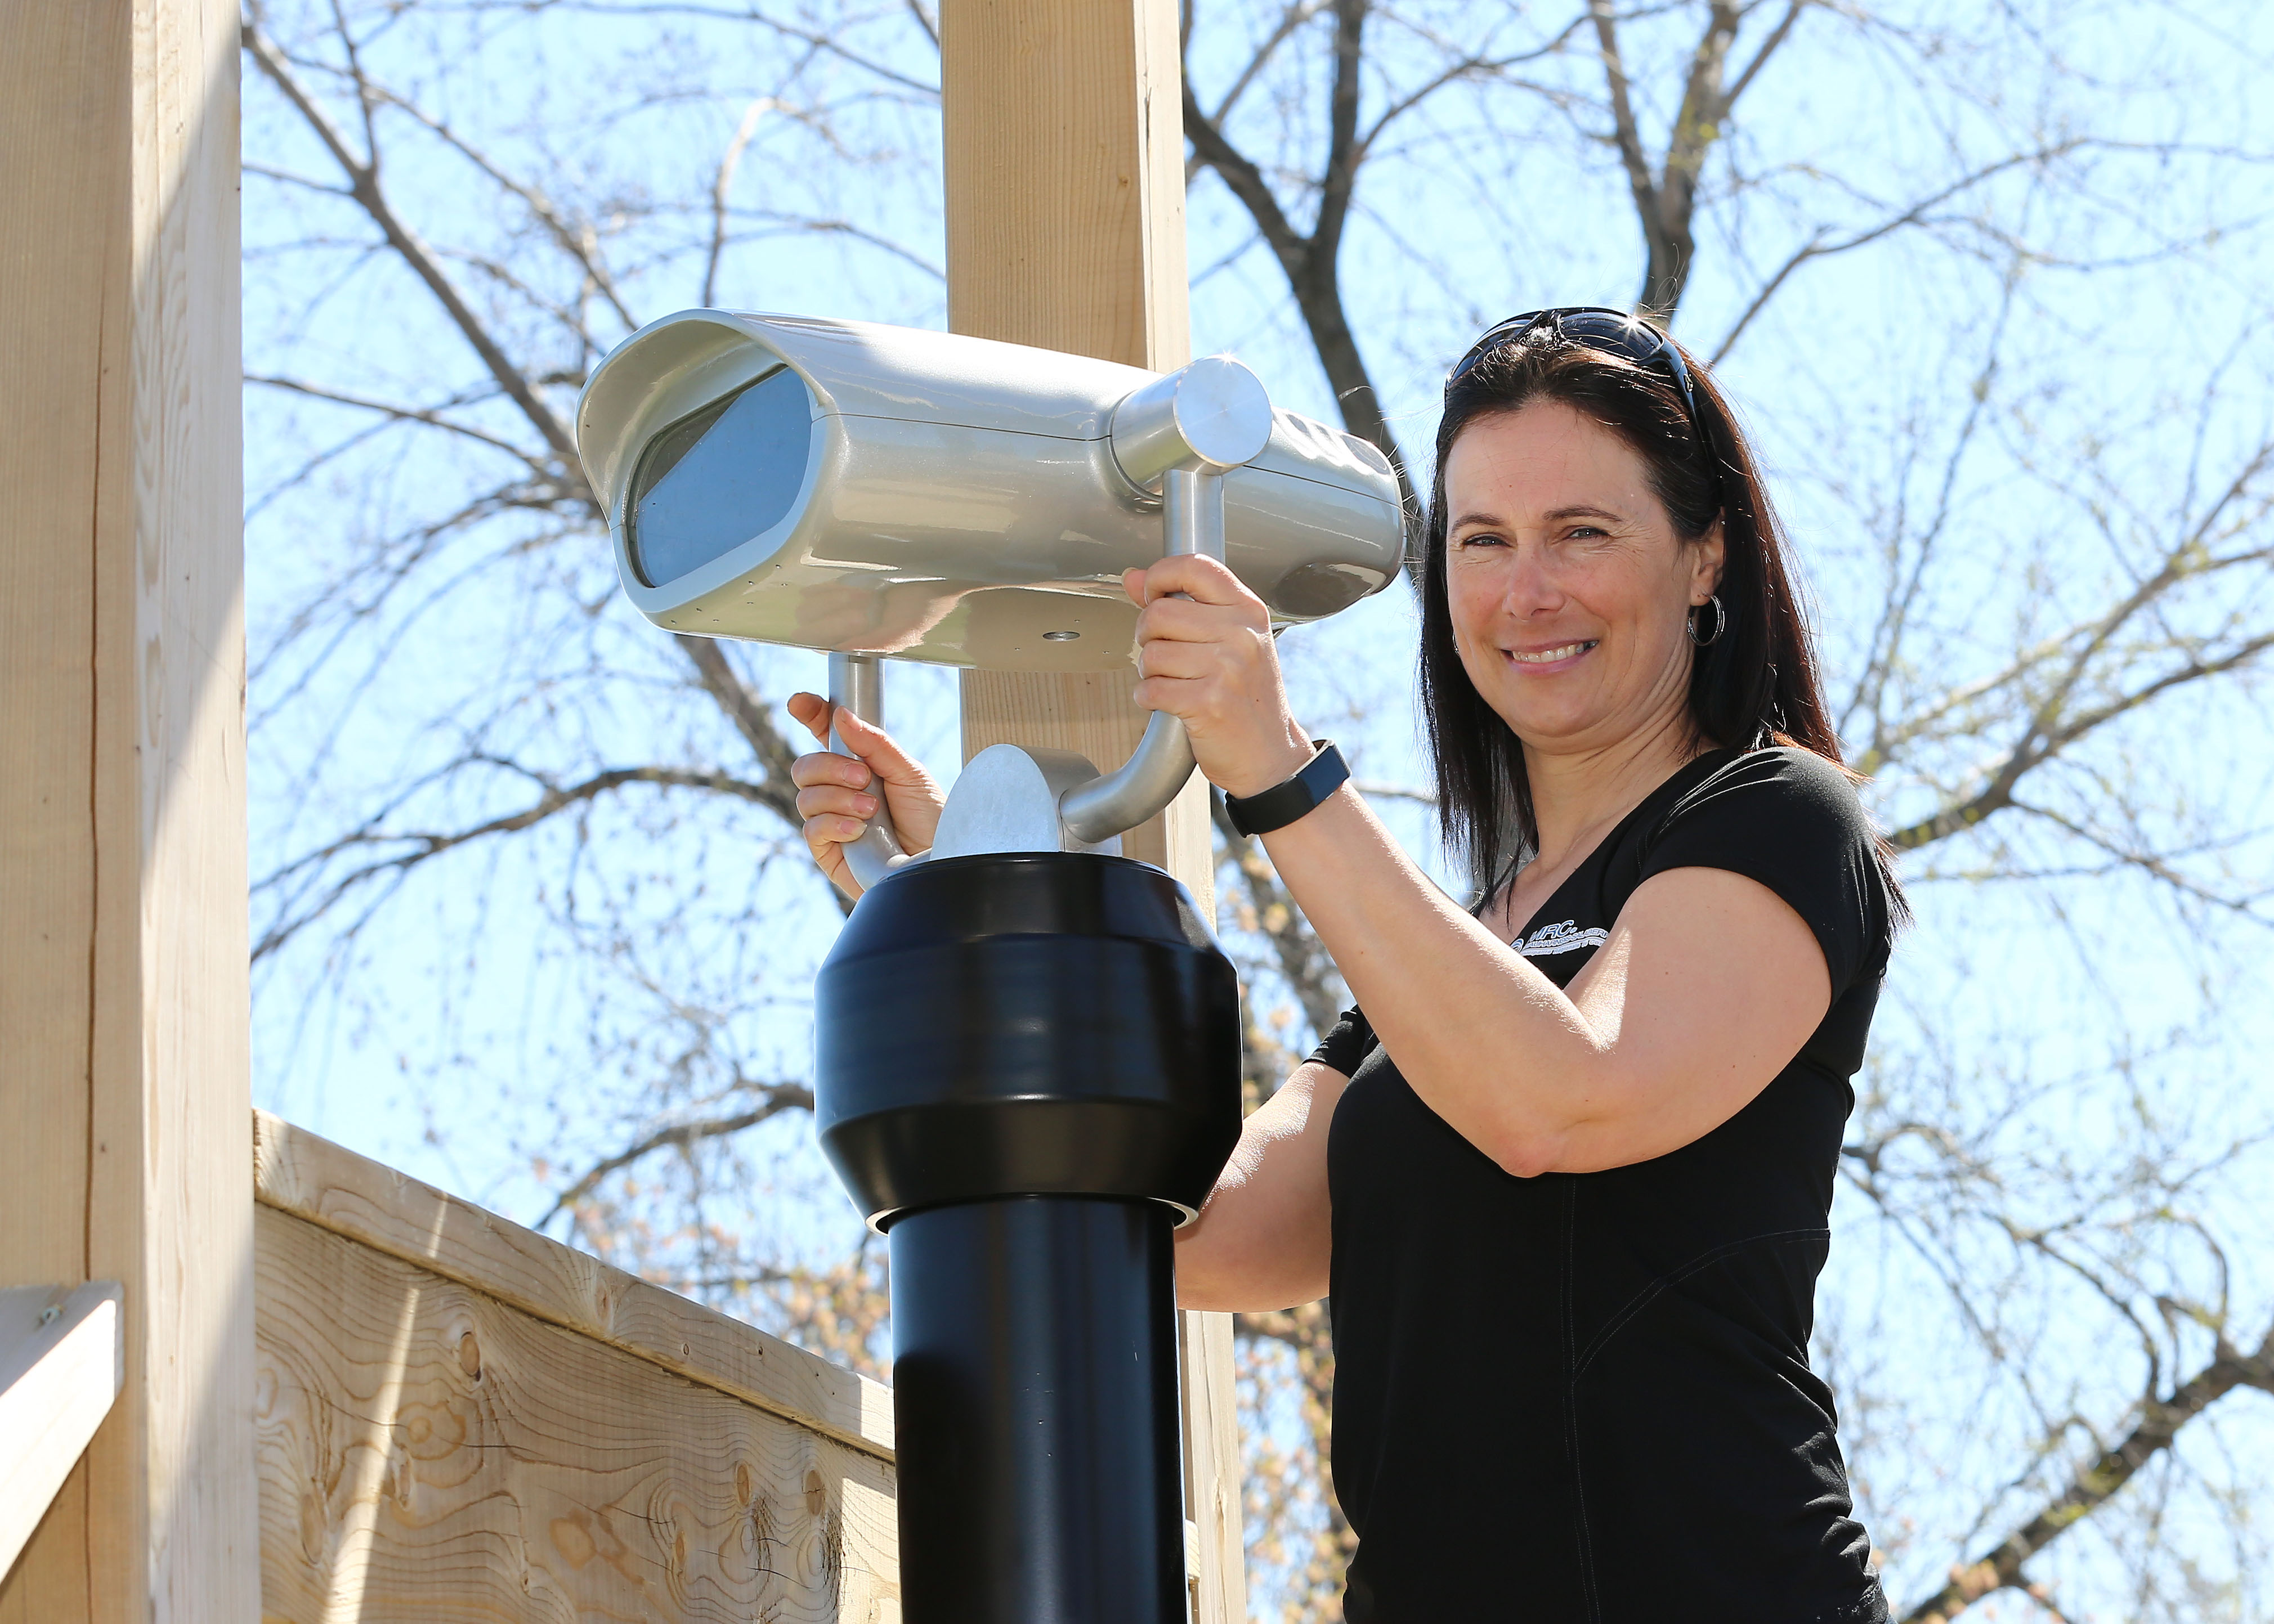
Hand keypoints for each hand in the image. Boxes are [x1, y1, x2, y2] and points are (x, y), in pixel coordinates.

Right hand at [786, 692, 945, 898]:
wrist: (937, 861)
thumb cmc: (929, 819)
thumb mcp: (909, 773)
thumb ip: (875, 744)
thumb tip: (841, 715)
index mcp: (859, 765)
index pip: (825, 734)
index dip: (811, 715)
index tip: (801, 703)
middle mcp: (840, 791)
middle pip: (805, 766)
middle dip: (831, 766)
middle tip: (864, 778)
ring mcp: (831, 820)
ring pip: (805, 796)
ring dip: (839, 798)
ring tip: (871, 810)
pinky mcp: (828, 850)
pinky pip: (811, 829)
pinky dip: (834, 823)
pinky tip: (858, 830)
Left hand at [1122, 555, 1314, 799]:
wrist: (1272, 757)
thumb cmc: (1247, 698)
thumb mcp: (1230, 641)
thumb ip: (1183, 604)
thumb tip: (1132, 577)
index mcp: (1248, 610)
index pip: (1195, 566)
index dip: (1160, 575)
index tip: (1150, 595)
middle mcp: (1241, 634)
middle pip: (1159, 613)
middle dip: (1148, 637)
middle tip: (1164, 655)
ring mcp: (1227, 668)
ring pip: (1151, 653)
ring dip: (1150, 672)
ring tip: (1173, 682)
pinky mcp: (1209, 703)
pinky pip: (1151, 689)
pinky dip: (1148, 698)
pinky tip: (1168, 703)